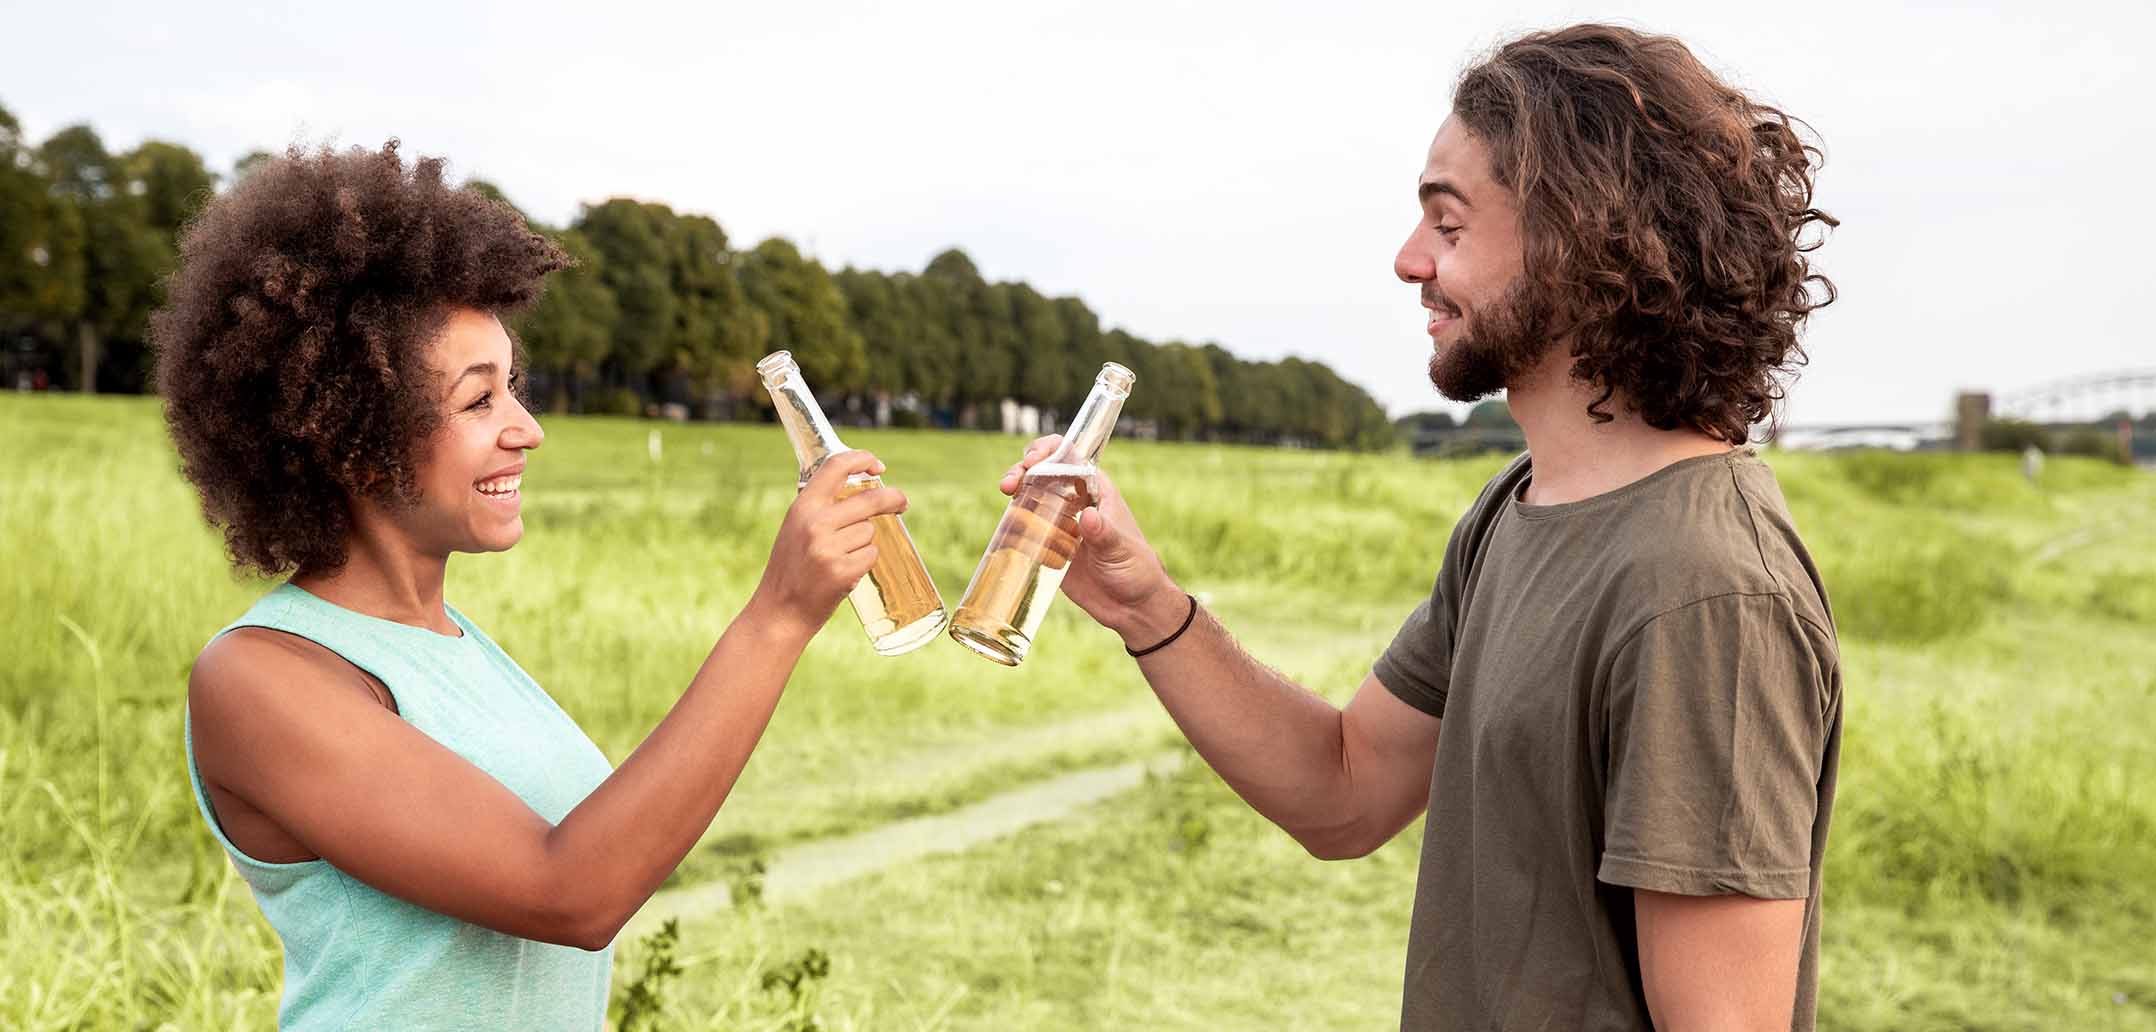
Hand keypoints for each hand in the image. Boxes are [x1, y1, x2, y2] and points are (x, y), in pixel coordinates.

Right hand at [752, 450, 905, 638]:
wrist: (780, 611)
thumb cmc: (791, 568)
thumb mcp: (795, 528)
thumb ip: (821, 508)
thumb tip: (861, 491)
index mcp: (803, 506)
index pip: (837, 466)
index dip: (862, 459)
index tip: (878, 465)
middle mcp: (816, 523)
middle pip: (870, 499)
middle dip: (893, 499)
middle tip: (903, 503)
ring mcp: (829, 548)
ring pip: (870, 531)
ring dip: (864, 543)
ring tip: (839, 559)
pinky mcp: (843, 571)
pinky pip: (871, 555)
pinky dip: (864, 563)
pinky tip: (843, 573)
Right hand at [998, 436, 1184, 647]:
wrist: (1132, 607)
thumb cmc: (1137, 570)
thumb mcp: (1121, 549)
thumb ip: (1104, 533)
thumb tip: (1088, 516)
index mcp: (1096, 492)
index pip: (1071, 458)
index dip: (1049, 451)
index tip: (1034, 460)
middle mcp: (1076, 503)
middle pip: (1044, 474)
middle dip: (1023, 471)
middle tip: (1010, 483)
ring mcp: (1061, 525)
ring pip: (1031, 499)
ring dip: (1016, 495)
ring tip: (1007, 500)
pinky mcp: (1050, 548)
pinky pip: (1027, 532)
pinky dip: (1014, 528)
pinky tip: (1008, 532)